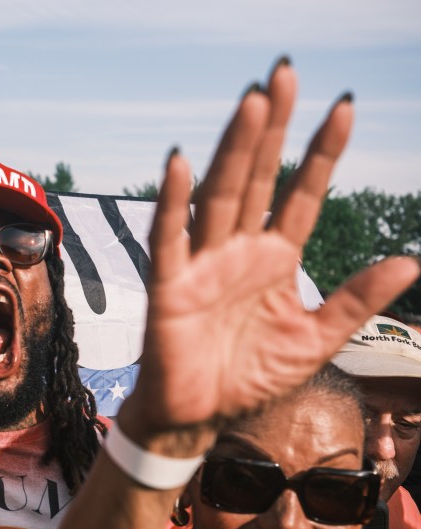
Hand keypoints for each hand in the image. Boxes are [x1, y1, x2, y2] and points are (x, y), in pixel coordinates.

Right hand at [120, 63, 419, 447]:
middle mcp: (239, 251)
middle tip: (284, 74)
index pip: (302, 195)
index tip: (344, 108)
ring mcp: (203, 263)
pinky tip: (182, 164)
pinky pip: (170, 238)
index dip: (321, 153)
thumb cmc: (250, 378)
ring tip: (253, 101)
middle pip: (258, 178)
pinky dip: (174, 203)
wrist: (199, 416)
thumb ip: (354, 300)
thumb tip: (409, 259)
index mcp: (275, 260)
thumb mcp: (315, 340)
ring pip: (221, 196)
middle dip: (272, 127)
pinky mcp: (170, 285)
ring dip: (235, 149)